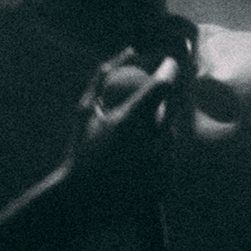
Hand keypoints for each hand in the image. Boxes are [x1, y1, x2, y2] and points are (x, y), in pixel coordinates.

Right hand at [62, 51, 182, 230]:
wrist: (80, 201)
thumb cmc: (80, 150)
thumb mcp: (85, 109)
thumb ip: (106, 75)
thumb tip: (130, 49)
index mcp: (132, 120)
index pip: (164, 84)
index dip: (170, 69)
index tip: (166, 66)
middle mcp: (151, 141)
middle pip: (170, 113)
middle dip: (160, 111)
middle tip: (142, 114)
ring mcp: (161, 165)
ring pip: (170, 139)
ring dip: (157, 136)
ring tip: (129, 147)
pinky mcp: (166, 184)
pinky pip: (168, 161)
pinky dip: (156, 159)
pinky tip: (135, 166)